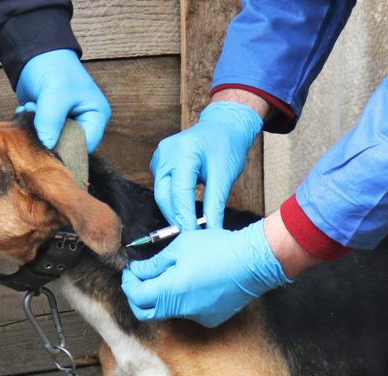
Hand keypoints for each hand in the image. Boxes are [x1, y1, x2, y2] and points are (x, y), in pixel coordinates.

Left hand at [16, 49, 110, 152]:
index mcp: (96, 115)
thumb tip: (46, 147)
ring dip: (37, 130)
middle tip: (37, 119)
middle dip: (49, 136)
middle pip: (68, 145)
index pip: (86, 145)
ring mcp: (66, 122)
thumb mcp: (55, 93)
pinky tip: (26, 109)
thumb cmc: (53, 66)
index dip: (67, 148)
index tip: (47, 143)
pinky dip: (30, 125)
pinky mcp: (50, 121)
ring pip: (52, 141)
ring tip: (32, 108)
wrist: (34, 50)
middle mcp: (84, 121)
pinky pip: (40, 134)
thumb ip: (51, 122)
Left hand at [121, 220, 289, 326]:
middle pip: (147, 313)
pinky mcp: (211, 319)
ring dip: (162, 297)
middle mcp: (182, 310)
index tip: (131, 271)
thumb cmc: (218, 248)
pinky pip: (188, 313)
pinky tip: (192, 283)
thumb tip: (137, 271)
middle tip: (140, 280)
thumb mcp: (179, 247)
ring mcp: (198, 317)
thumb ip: (154, 264)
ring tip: (170, 275)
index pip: (136, 296)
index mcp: (170, 291)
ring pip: (168, 312)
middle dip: (138, 297)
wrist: (253, 261)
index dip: (129, 283)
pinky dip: (183, 301)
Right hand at [150, 101, 261, 230]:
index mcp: (184, 151)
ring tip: (188, 227)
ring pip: (161, 193)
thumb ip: (215, 206)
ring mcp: (160, 156)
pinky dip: (172, 201)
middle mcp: (166, 152)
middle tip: (191, 236)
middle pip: (165, 195)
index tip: (194, 237)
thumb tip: (212, 232)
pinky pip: (162, 187)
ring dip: (173, 211)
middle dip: (176, 218)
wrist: (224, 126)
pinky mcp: (159, 161)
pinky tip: (184, 212)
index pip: (180, 193)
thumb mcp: (224, 177)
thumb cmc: (227, 147)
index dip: (185, 218)